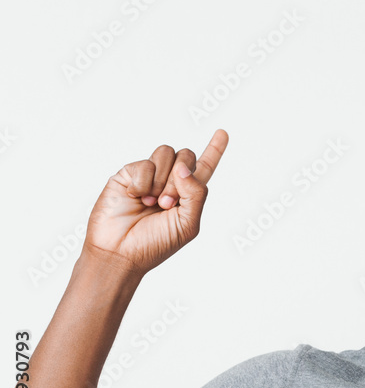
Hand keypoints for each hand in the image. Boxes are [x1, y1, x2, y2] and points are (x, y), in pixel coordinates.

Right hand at [83, 130, 228, 275]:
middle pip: (187, 155)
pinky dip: (143, 183)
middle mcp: (170, 181)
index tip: (222, 133)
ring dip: (162, 180)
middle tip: (167, 204)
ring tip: (151, 203)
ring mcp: (149, 176)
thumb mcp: (188, 224)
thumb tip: (183, 167)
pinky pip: (144, 164)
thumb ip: (196, 194)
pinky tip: (134, 197)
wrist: (118, 254)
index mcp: (188, 193)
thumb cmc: (153, 244)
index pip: (205, 166)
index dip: (215, 149)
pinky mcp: (128, 175)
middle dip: (180, 179)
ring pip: (167, 152)